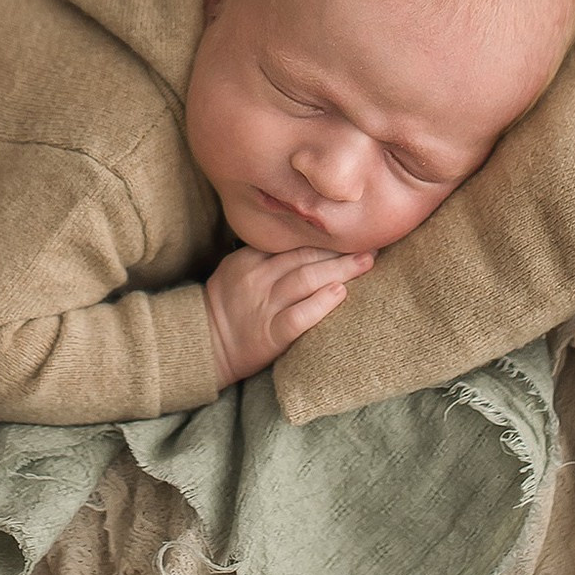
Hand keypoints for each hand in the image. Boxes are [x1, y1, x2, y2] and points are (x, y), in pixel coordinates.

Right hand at [205, 242, 373, 383]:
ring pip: (305, 280)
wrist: (203, 344)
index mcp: (250, 259)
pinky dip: (320, 303)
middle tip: (370, 244)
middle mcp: (258, 279)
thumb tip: (306, 239)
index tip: (349, 231)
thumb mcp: (236, 268)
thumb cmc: (226, 305)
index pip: (292, 242)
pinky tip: (340, 292)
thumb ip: (265, 254)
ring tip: (366, 262)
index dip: (323, 236)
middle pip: (304, 257)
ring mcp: (264, 306)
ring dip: (340, 269)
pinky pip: (298, 316)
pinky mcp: (270, 334)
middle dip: (340, 249)